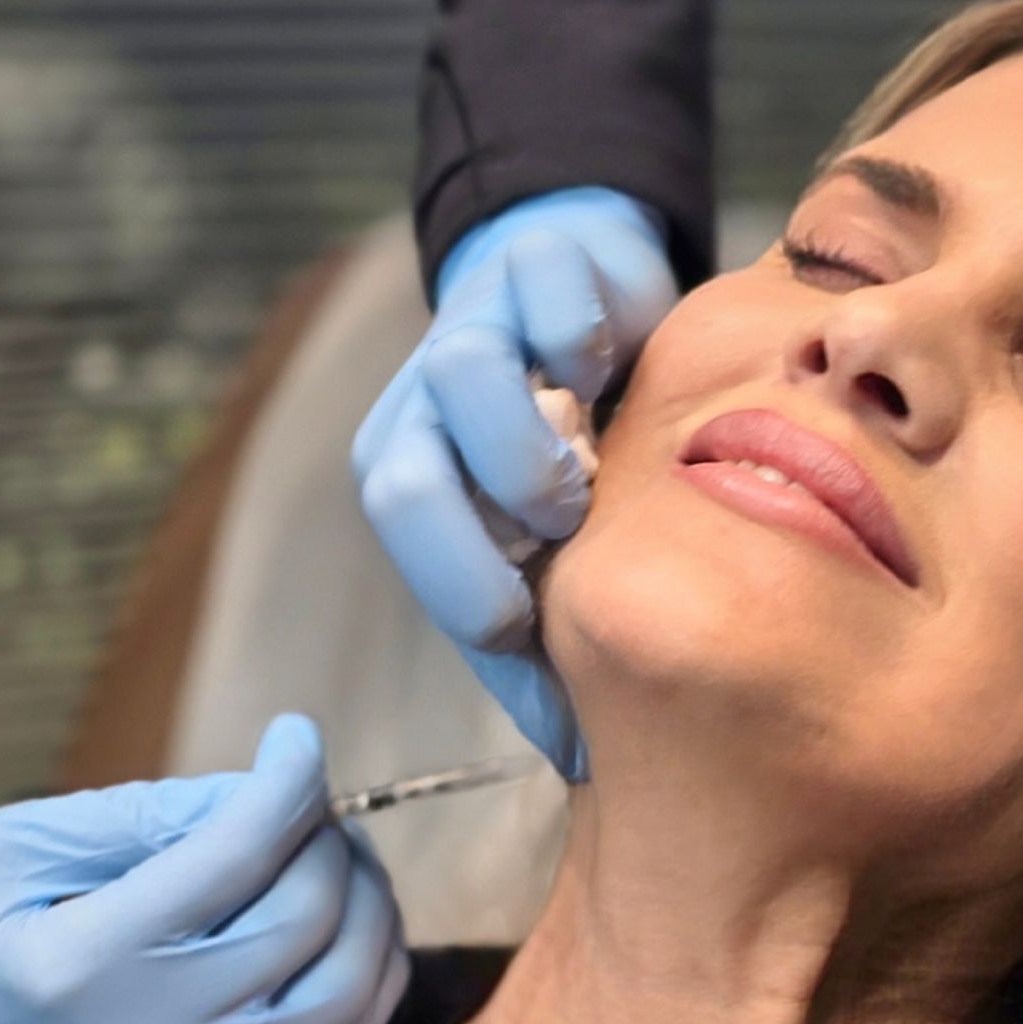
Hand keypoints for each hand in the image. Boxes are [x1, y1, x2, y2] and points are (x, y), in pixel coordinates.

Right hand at [0, 715, 410, 1023]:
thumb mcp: (6, 851)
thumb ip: (135, 816)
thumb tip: (256, 793)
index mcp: (87, 957)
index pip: (235, 856)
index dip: (288, 782)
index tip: (298, 736)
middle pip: (304, 919)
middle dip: (328, 841)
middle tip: (307, 803)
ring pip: (346, 993)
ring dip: (372, 911)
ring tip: (340, 861)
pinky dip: (371, 977)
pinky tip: (353, 928)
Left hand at [352, 186, 677, 783]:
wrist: (601, 315)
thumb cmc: (579, 467)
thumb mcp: (558, 562)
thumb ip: (552, 654)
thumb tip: (582, 760)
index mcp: (410, 481)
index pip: (410, 549)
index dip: (480, 595)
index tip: (553, 619)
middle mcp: (420, 407)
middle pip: (402, 476)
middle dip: (491, 525)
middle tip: (571, 533)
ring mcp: (474, 324)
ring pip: (462, 376)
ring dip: (533, 443)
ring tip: (596, 468)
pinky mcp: (538, 263)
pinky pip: (543, 287)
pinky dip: (583, 335)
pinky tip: (620, 370)